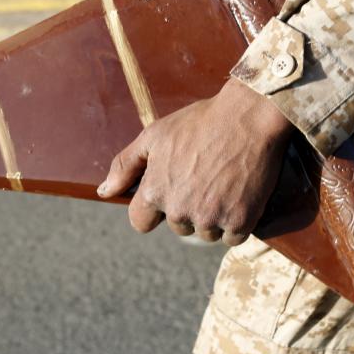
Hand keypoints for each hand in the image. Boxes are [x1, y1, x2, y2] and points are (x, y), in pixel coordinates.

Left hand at [97, 78, 293, 244]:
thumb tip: (104, 192)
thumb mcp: (154, 135)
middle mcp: (180, 210)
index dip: (152, 209)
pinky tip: (240, 193)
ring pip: (207, 233)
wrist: (249, 116)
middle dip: (188, 207)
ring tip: (224, 182)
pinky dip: (237, 221)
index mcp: (155, 191)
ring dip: (214, 216)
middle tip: (204, 176)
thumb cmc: (200, 122)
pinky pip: (233, 237)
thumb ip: (124, 165)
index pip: (140, 222)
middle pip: (178, 226)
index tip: (169, 193)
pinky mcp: (240, 222)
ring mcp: (211, 219)